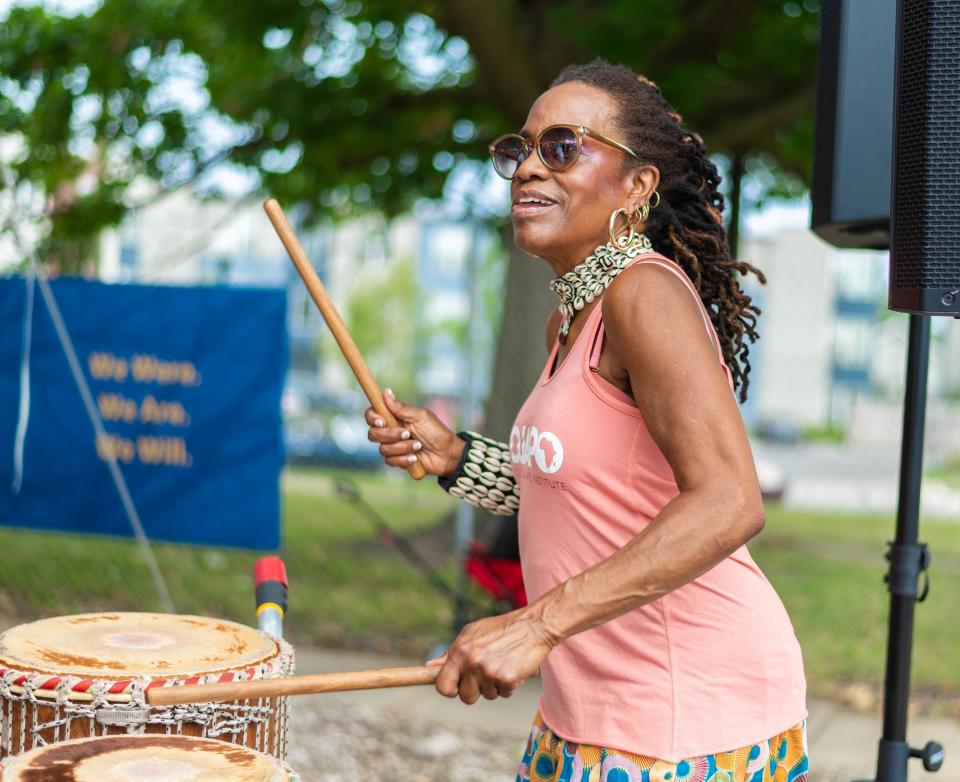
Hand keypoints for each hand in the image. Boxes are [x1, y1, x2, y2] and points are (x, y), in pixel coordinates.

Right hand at [365, 389, 464, 476]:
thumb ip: (402, 408)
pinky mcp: (397, 460)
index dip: (372, 417)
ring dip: (402, 447)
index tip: (382, 421)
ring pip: (383, 449)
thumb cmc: (436, 431)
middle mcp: (390, 432)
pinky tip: (415, 458)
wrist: (447, 453)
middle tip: (407, 434)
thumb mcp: (421, 416)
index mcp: (394, 418)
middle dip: (390, 435)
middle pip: (373, 434)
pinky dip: (404, 459)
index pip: (372, 415)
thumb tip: (386, 392)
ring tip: (418, 445)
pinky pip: (390, 461)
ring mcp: (393, 447)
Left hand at [429, 607, 556, 703]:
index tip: (457, 687)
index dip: (449, 690)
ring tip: (502, 664)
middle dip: (475, 691)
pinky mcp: (507, 679)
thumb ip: (450, 652)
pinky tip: (513, 667)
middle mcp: (472, 662)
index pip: (442, 685)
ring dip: (495, 686)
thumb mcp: (471, 633)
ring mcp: (489, 672)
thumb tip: (430, 667)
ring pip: (487, 696)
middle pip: (466, 697)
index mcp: (459, 651)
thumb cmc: (500, 629)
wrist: (532, 626)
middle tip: (486, 675)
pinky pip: (504, 694)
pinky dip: (510, 685)